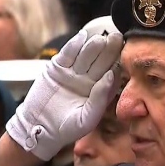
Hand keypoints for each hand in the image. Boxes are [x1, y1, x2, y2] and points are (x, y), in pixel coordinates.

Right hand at [5, 30, 123, 160]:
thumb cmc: (65, 128)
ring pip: (85, 55)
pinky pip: (67, 54)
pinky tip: (82, 37)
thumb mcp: (86, 119)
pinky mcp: (57, 68)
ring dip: (93, 46)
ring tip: (100, 39)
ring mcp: (73, 72)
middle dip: (109, 49)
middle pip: (100, 61)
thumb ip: (100, 98)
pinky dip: (74, 45)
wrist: (38, 128)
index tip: (125, 52)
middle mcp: (88, 79)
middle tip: (116, 38)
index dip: (117, 62)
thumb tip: (110, 75)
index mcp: (99, 91)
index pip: (111, 73)